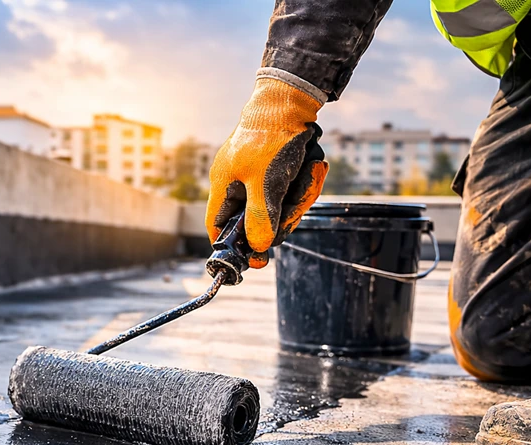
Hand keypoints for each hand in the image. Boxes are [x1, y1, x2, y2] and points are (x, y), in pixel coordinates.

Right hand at [206, 76, 328, 268]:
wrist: (291, 98)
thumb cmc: (271, 138)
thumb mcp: (266, 184)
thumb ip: (260, 218)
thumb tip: (258, 248)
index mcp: (224, 185)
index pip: (217, 226)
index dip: (229, 246)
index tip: (251, 260)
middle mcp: (237, 180)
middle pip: (255, 219)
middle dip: (280, 216)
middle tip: (295, 211)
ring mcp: (257, 172)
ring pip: (278, 203)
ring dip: (298, 196)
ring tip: (309, 174)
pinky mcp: (276, 165)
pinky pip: (290, 187)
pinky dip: (303, 181)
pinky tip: (312, 166)